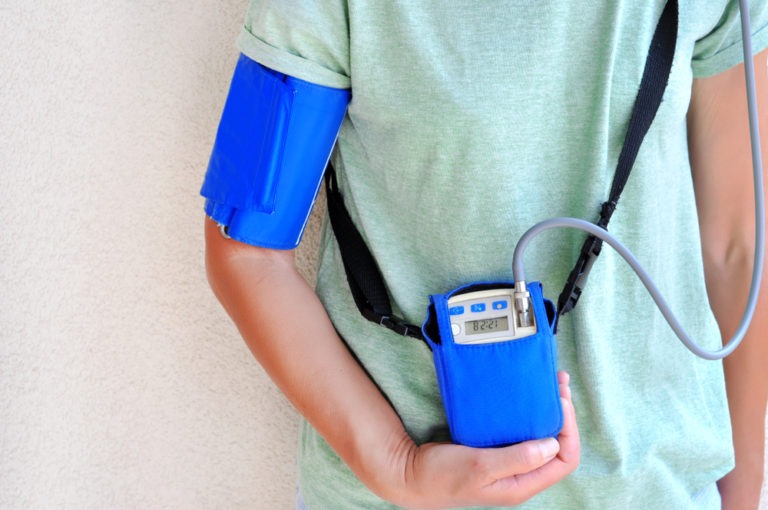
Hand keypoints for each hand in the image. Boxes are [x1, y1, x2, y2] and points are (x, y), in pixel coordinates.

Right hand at [376, 372, 579, 509]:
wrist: (410, 474)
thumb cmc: (442, 476)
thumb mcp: (480, 466)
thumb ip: (517, 459)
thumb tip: (553, 444)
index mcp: (522, 485)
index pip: (565, 460)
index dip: (568, 430)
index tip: (559, 401)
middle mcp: (520, 475)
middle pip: (558, 445)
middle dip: (562, 413)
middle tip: (559, 382)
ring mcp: (509, 462)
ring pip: (541, 436)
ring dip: (548, 409)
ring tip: (548, 383)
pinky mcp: (496, 450)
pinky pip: (521, 431)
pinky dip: (528, 411)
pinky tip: (523, 395)